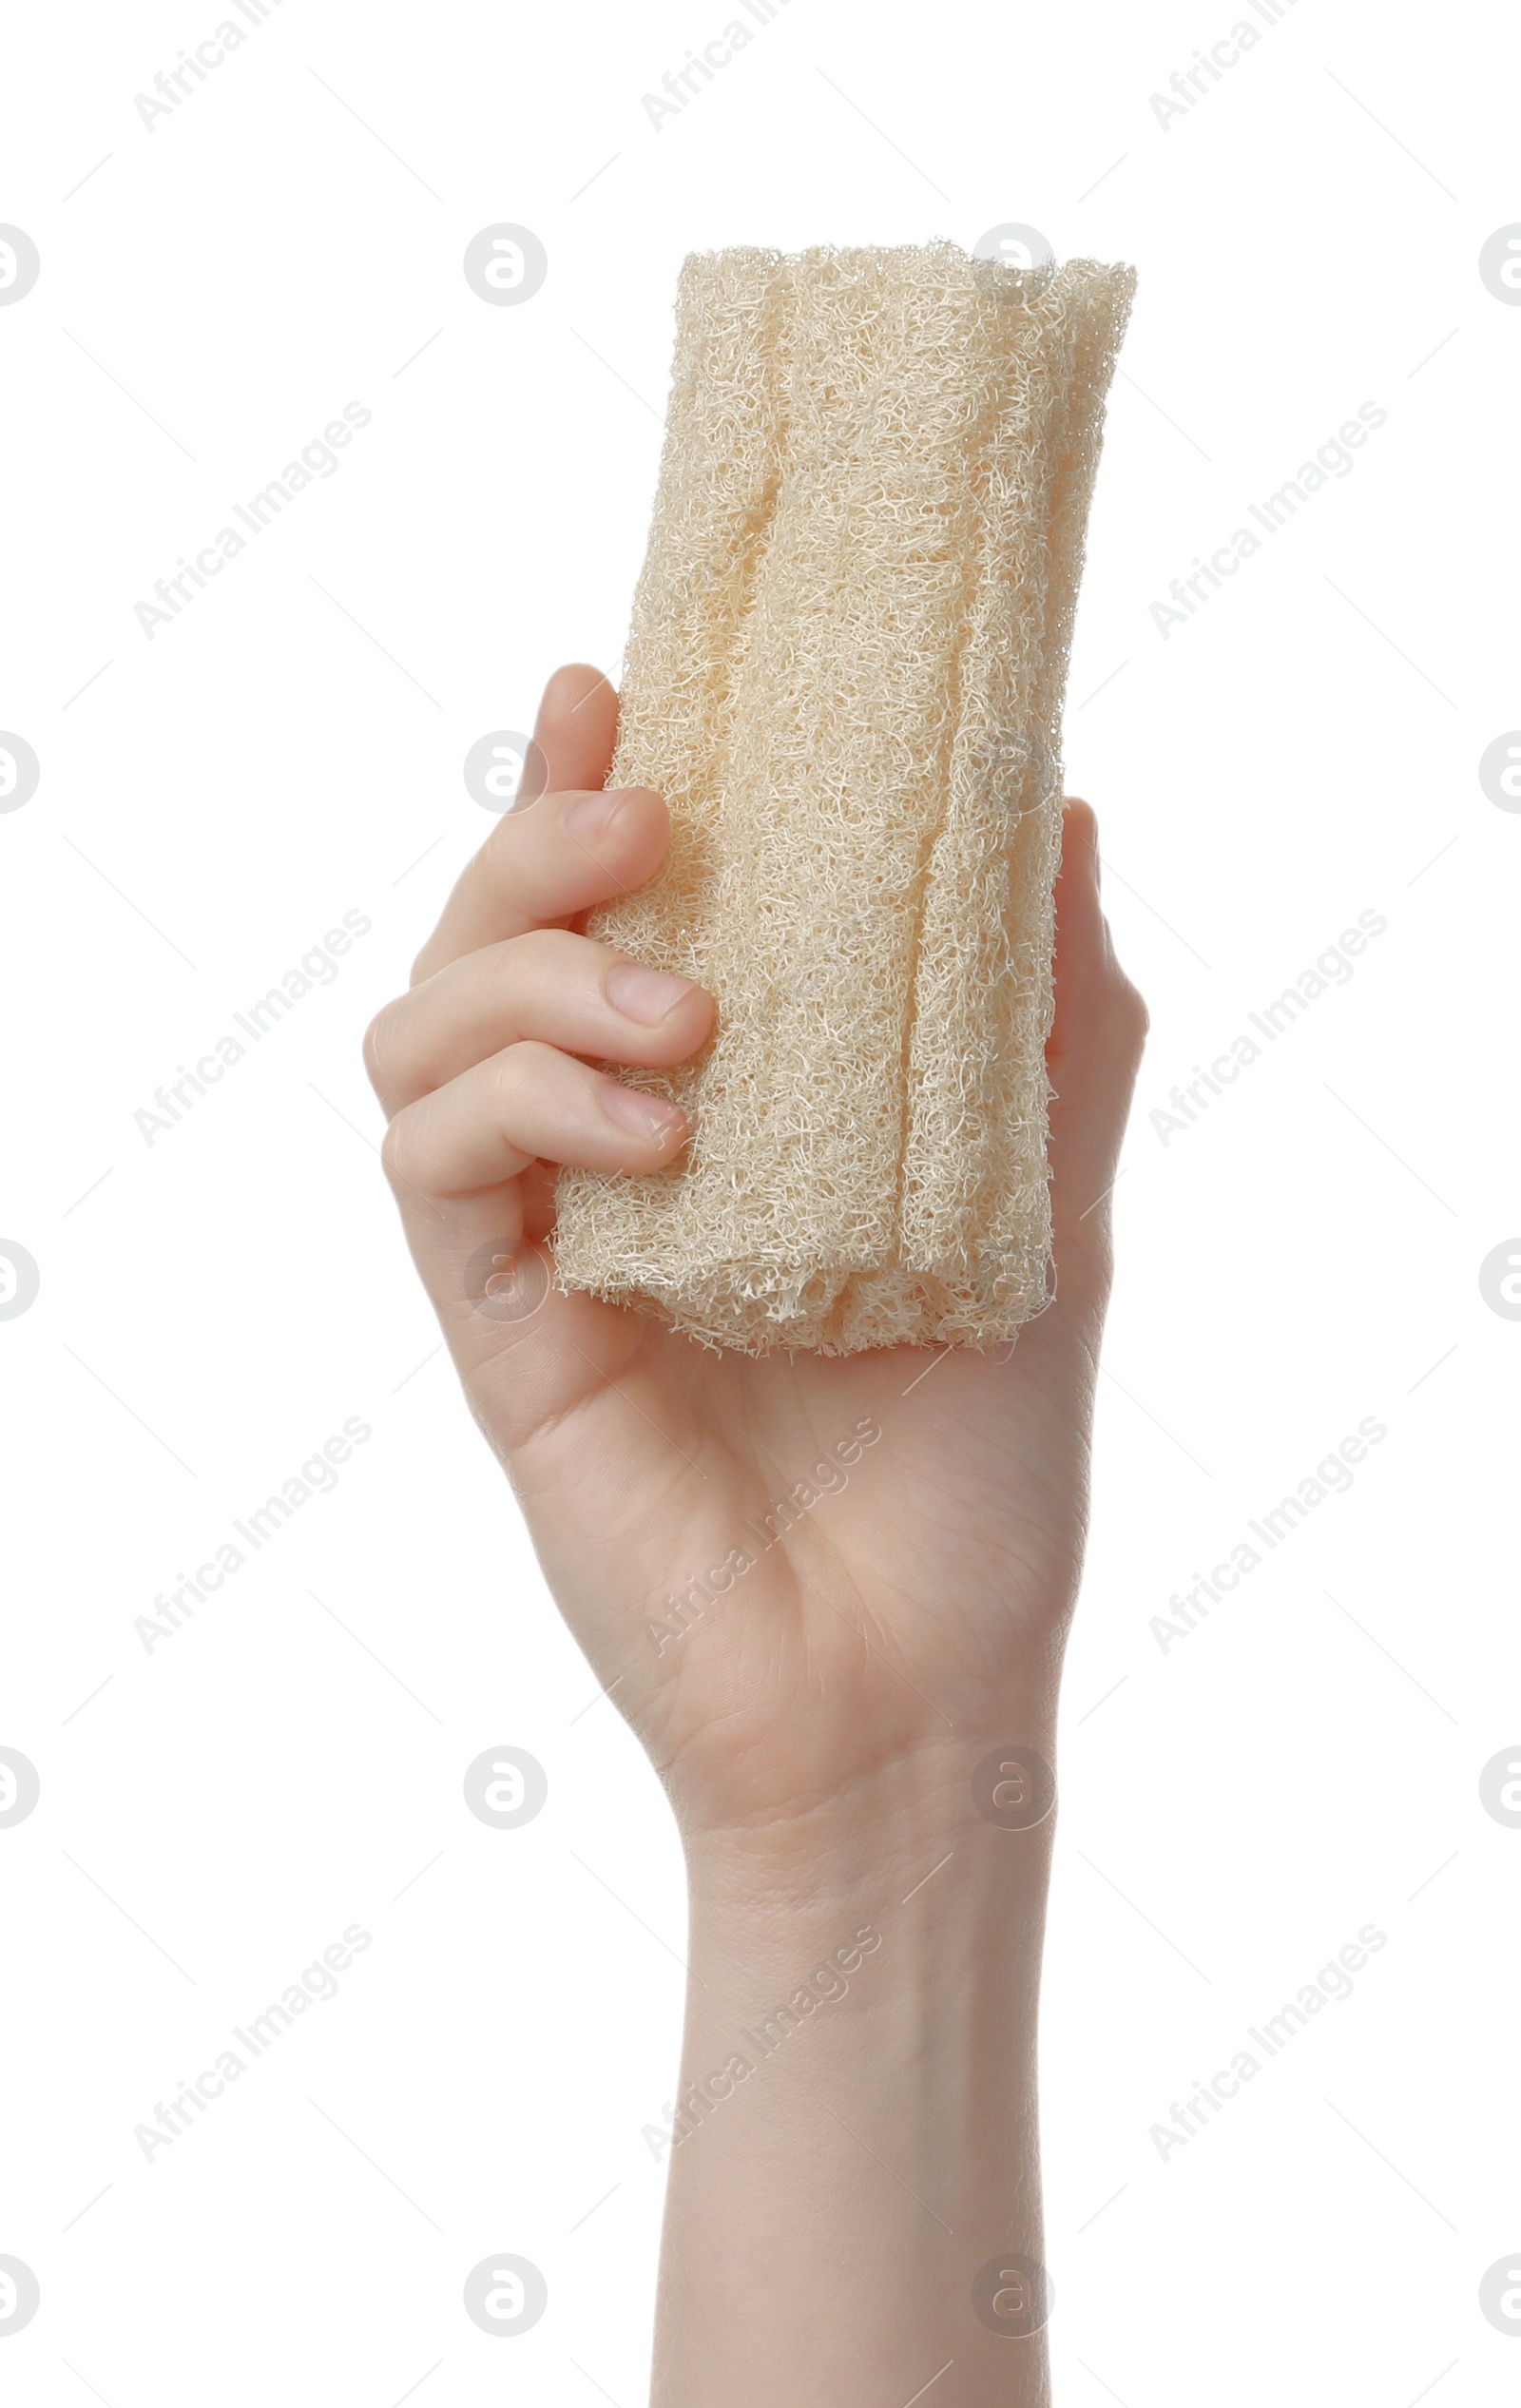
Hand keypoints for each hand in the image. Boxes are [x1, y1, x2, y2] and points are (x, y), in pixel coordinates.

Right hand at [364, 662, 1147, 1845]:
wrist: (918, 1687)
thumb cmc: (979, 1478)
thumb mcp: (1049, 1213)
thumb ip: (1053, 1026)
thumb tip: (1058, 812)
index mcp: (723, 1120)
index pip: (611, 916)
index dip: (588, 785)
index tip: (617, 681)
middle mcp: (611, 1167)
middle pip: (482, 945)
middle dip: (531, 844)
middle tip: (640, 813)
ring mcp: (546, 1250)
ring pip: (420, 1038)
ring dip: (520, 976)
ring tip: (672, 1008)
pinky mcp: (503, 1339)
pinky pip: (430, 1170)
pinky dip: (513, 1106)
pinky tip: (648, 1129)